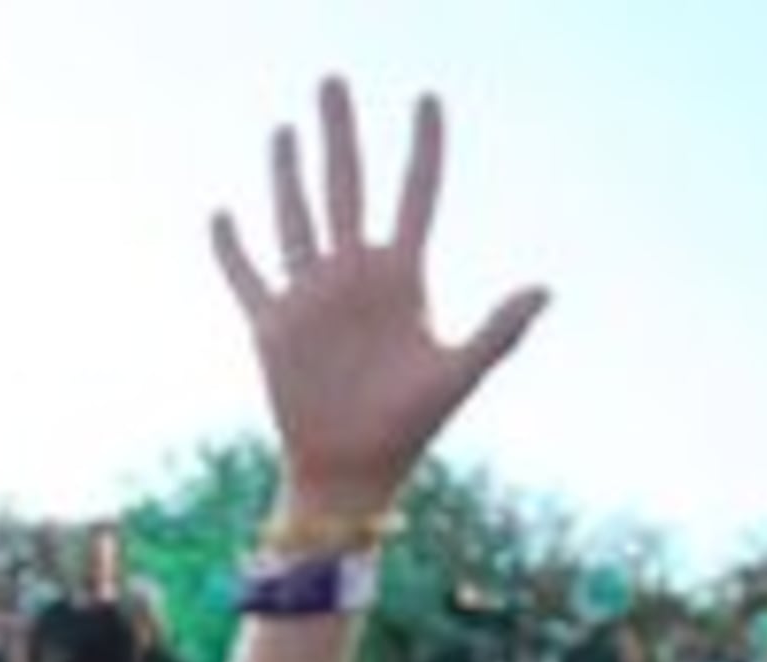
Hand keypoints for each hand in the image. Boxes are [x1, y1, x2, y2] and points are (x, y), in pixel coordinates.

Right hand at [210, 82, 549, 522]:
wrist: (352, 476)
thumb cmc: (409, 431)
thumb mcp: (458, 375)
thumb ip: (499, 331)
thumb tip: (545, 288)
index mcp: (403, 278)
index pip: (415, 195)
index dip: (423, 147)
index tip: (426, 99)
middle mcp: (355, 277)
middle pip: (347, 186)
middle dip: (340, 133)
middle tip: (334, 80)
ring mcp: (311, 298)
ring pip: (295, 219)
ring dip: (288, 175)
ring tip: (286, 129)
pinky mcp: (272, 328)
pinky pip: (247, 278)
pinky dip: (231, 249)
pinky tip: (222, 214)